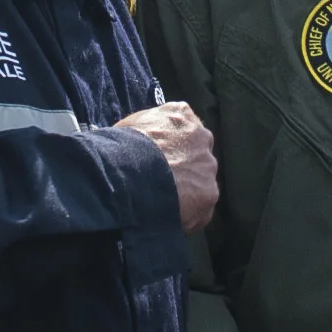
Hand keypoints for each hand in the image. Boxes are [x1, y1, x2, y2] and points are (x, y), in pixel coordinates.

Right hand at [116, 102, 217, 230]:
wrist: (129, 173)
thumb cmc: (123, 147)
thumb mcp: (131, 126)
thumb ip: (147, 130)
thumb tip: (141, 142)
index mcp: (181, 114)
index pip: (183, 128)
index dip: (171, 145)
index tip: (160, 158)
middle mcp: (202, 136)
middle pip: (196, 155)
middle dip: (183, 167)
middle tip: (162, 181)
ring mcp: (208, 165)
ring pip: (200, 181)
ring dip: (186, 191)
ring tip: (161, 204)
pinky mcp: (209, 192)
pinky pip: (200, 207)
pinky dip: (188, 215)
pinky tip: (168, 217)